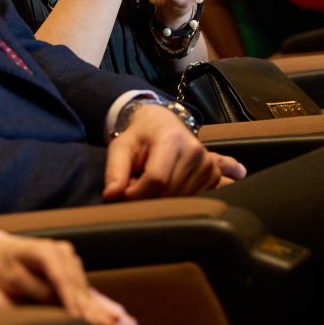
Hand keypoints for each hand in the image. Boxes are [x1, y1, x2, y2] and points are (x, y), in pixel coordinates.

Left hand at [0, 231, 142, 324]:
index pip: (61, 278)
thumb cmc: (3, 266)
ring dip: (94, 306)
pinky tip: (104, 317)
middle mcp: (61, 250)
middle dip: (88, 307)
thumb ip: (38, 291)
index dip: (71, 300)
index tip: (79, 319)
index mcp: (45, 249)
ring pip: (83, 286)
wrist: (0, 251)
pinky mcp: (72, 266)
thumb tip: (60, 304)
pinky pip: (82, 287)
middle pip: (76, 283)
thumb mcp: (16, 280)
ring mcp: (69, 256)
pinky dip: (90, 303)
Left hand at [103, 103, 230, 200]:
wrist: (162, 123)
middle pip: (169, 192)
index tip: (124, 194)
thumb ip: (115, 170)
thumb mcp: (121, 146)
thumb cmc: (140, 136)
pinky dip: (176, 201)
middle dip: (147, 198)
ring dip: (161, 200)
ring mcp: (207, 164)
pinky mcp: (213, 175)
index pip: (156, 179)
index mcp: (171, 138)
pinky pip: (194, 200)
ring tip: (150, 184)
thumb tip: (111, 196)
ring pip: (181, 200)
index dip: (137, 193)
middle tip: (136, 187)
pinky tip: (167, 189)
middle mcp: (194, 151)